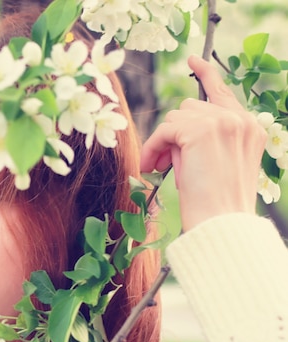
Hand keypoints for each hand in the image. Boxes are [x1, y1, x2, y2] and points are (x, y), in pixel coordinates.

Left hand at [140, 54, 265, 230]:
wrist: (222, 223)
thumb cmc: (217, 202)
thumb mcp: (218, 163)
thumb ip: (205, 139)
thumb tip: (175, 131)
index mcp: (249, 127)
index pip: (223, 92)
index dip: (206, 74)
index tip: (193, 59)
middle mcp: (239, 119)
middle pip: (189, 109)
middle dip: (172, 134)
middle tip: (162, 162)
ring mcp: (221, 122)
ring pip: (174, 119)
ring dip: (161, 143)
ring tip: (161, 168)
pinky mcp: (199, 130)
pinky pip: (164, 131)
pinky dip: (153, 148)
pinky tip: (152, 167)